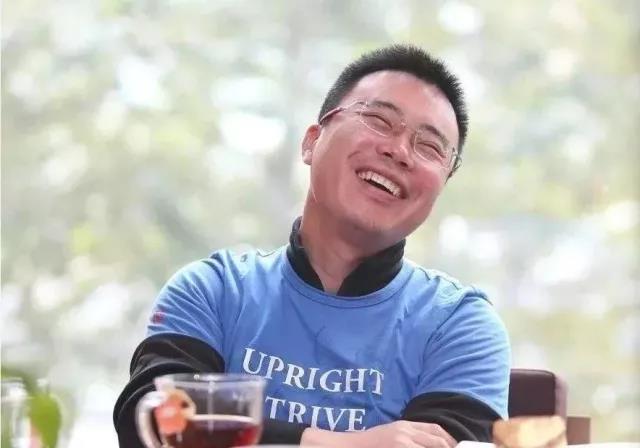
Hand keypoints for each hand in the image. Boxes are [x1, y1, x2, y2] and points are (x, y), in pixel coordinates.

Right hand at [301, 420, 456, 447]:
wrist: (350, 446)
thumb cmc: (371, 443)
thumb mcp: (392, 433)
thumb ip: (410, 436)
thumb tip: (432, 442)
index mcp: (405, 425)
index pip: (435, 429)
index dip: (449, 440)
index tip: (457, 447)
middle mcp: (405, 432)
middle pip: (437, 440)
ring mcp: (401, 443)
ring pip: (431, 446)